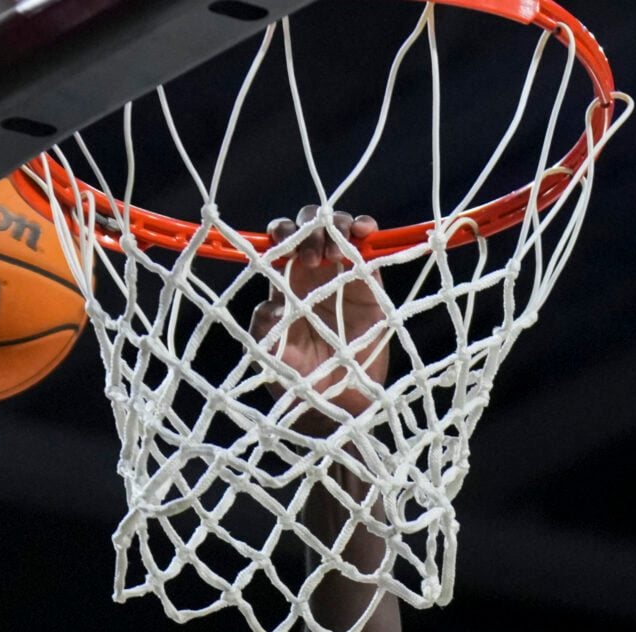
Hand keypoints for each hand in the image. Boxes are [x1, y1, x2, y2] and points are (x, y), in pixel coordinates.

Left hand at [252, 207, 391, 424]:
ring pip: (337, 230)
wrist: (338, 402)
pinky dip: (365, 229)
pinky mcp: (370, 282)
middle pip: (307, 229)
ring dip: (336, 225)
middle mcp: (311, 275)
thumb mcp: (274, 356)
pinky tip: (365, 231)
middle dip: (308, 228)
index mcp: (284, 286)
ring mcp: (342, 275)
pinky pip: (368, 248)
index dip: (282, 236)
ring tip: (337, 250)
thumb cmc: (301, 380)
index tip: (286, 249)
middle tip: (313, 257)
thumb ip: (266, 328)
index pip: (279, 246)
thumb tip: (270, 304)